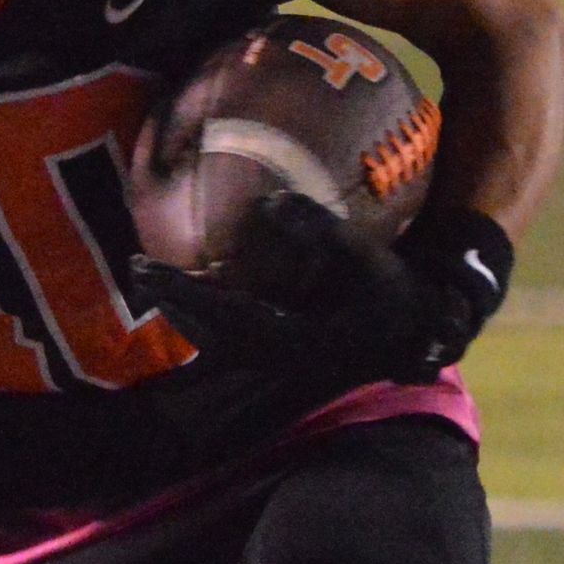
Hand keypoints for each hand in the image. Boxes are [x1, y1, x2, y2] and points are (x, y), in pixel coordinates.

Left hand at [128, 199, 515, 386]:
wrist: (424, 331)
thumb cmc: (396, 291)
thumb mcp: (363, 255)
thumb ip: (318, 227)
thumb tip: (268, 202)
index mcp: (292, 336)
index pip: (220, 314)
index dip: (179, 292)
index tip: (145, 269)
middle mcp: (280, 356)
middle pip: (209, 335)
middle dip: (172, 302)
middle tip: (139, 270)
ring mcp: (284, 361)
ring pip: (218, 343)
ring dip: (187, 314)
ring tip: (159, 284)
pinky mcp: (291, 355)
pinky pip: (235, 341)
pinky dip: (211, 319)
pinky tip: (203, 297)